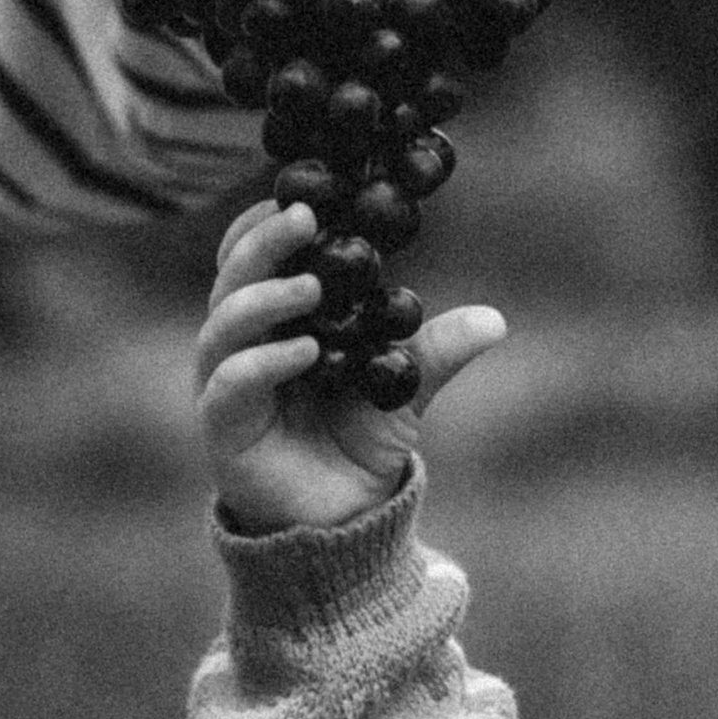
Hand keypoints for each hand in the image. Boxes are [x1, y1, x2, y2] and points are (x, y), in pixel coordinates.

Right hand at [197, 196, 504, 534]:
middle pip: (232, 279)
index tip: (306, 196)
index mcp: (274, 321)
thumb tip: (495, 320)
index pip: (251, 259)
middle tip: (305, 216)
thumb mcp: (402, 390)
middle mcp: (241, 346)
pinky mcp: (224, 429)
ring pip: (222, 325)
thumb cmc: (360, 444)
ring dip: (265, 297)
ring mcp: (226, 385)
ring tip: (312, 285)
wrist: (345, 522)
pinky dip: (262, 362)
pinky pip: (229, 384)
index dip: (265, 225)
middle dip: (264, 243)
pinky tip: (304, 349)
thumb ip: (434, 353)